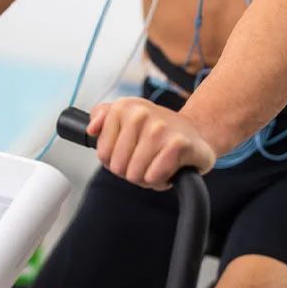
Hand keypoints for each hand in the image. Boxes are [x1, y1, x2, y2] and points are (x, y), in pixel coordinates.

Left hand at [88, 97, 215, 189]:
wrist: (195, 134)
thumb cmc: (156, 132)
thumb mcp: (125, 118)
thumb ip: (102, 117)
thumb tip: (91, 129)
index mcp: (123, 107)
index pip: (103, 154)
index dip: (115, 161)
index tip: (129, 153)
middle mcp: (141, 113)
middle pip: (118, 167)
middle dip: (131, 171)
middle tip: (146, 160)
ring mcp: (160, 127)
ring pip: (135, 174)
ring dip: (146, 177)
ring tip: (157, 164)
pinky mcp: (178, 144)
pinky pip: (154, 176)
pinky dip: (160, 180)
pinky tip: (169, 168)